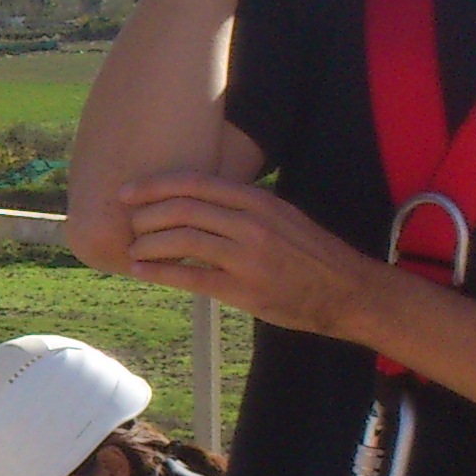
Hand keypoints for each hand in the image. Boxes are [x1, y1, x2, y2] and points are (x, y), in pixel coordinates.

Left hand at [117, 172, 383, 336]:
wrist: (348, 291)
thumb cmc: (309, 253)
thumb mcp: (280, 216)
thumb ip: (240, 207)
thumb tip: (191, 202)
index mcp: (258, 201)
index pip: (195, 183)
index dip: (154, 186)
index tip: (126, 193)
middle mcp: (252, 223)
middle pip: (183, 210)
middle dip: (146, 216)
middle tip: (128, 224)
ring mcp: (249, 257)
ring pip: (182, 241)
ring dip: (148, 244)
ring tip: (133, 249)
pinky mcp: (245, 290)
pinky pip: (190, 277)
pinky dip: (159, 271)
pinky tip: (142, 270)